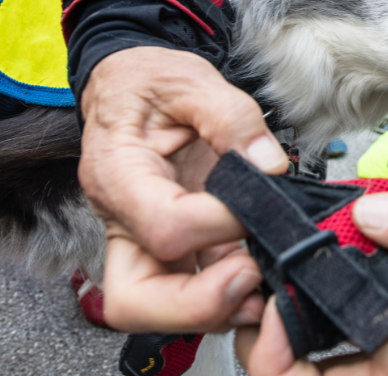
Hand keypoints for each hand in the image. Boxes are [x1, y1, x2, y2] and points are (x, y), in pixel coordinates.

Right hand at [79, 47, 288, 331]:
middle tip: (255, 272)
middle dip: (201, 303)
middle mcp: (121, 219)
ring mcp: (143, 241)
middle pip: (137, 299)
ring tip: (269, 276)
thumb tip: (270, 166)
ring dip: (221, 306)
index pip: (166, 226)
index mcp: (117, 173)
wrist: (132, 85)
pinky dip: (233, 294)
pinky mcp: (171, 250)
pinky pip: (195, 290)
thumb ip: (232, 116)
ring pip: (163, 309)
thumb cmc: (151, 82)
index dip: (223, 224)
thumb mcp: (190, 79)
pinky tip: (267, 271)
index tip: (263, 202)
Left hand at [236, 189, 387, 375]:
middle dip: (271, 327)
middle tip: (262, 272)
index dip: (270, 352)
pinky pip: (358, 328)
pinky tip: (338, 255)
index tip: (269, 296)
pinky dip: (336, 296)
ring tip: (290, 260)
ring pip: (326, 352)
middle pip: (305, 374)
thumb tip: (367, 214)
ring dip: (299, 310)